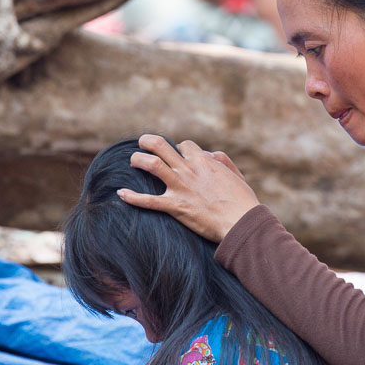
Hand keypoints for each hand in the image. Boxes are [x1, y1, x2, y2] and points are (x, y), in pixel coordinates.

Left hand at [119, 134, 259, 241]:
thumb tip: (209, 154)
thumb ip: (222, 161)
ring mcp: (180, 187)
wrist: (241, 222)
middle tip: (142, 145)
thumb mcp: (236, 175)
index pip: (184, 145)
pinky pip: (148, 201)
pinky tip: (121, 193)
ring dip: (138, 160)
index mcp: (204, 161)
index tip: (176, 156)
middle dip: (148, 142)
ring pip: (151, 164)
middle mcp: (189, 169)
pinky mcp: (175, 206)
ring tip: (132, 161)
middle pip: (160, 145)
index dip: (178, 148)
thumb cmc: (242, 202)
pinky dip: (132, 197)